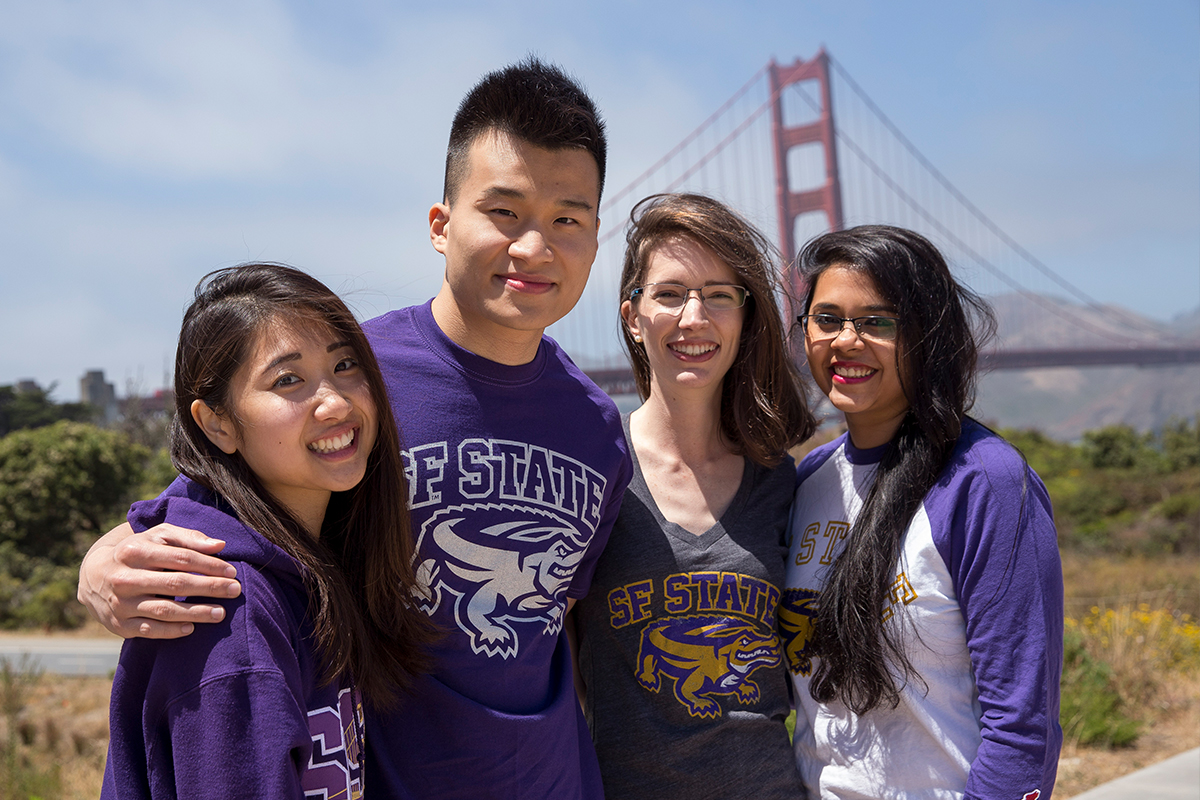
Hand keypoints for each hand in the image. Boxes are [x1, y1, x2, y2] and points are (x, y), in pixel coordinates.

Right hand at [77, 522, 241, 638]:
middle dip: (209, 587)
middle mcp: (124, 578)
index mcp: (135, 551)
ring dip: (196, 612)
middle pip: (175, 583)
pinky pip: (150, 630)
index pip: (180, 558)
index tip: (232, 571)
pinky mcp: (119, 625)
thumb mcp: (157, 537)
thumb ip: (187, 538)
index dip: (209, 565)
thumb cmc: (137, 552)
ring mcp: (120, 603)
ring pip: (164, 609)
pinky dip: (172, 631)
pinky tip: (192, 628)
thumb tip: (219, 545)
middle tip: (235, 590)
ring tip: (221, 613)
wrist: (93, 576)